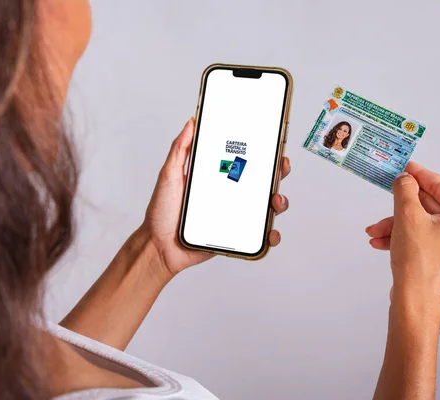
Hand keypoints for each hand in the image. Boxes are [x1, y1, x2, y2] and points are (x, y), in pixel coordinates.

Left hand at [142, 118, 290, 275]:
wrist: (158, 246)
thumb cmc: (161, 212)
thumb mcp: (169, 175)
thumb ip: (180, 149)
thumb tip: (190, 123)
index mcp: (217, 179)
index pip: (245, 162)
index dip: (262, 153)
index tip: (272, 144)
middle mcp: (229, 196)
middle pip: (262, 182)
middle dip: (278, 173)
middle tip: (280, 167)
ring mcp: (235, 216)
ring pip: (266, 208)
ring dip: (279, 202)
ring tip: (275, 201)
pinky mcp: (235, 237)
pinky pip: (259, 236)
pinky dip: (270, 235)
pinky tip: (270, 233)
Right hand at [366, 162, 439, 311]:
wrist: (415, 304)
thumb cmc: (420, 266)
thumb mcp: (407, 217)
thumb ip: (405, 190)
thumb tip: (404, 179)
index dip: (419, 175)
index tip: (405, 166)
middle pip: (430, 206)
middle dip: (401, 207)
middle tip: (386, 196)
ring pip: (422, 223)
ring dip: (396, 224)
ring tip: (376, 230)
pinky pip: (423, 237)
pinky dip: (402, 236)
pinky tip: (382, 241)